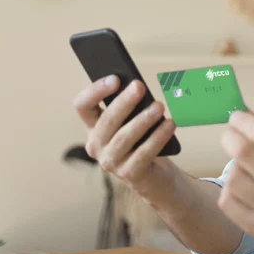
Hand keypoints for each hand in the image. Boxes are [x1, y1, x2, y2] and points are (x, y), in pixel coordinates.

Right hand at [73, 75, 176, 194]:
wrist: (155, 175)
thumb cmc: (143, 140)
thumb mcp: (135, 120)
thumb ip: (132, 106)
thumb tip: (138, 87)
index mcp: (93, 127)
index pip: (83, 106)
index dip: (95, 91)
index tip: (115, 78)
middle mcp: (97, 145)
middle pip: (106, 120)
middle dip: (124, 102)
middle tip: (140, 86)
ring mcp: (111, 162)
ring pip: (125, 137)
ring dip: (143, 119)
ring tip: (160, 106)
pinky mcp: (130, 174)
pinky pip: (144, 153)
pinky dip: (158, 137)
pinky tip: (170, 124)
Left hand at [218, 111, 253, 252]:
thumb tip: (244, 115)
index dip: (242, 121)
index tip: (236, 118)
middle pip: (244, 152)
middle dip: (230, 138)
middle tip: (230, 136)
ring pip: (233, 177)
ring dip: (234, 167)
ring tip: (245, 169)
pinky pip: (227, 203)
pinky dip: (230, 191)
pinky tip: (242, 189)